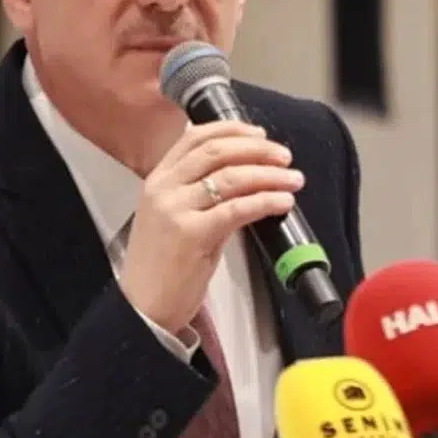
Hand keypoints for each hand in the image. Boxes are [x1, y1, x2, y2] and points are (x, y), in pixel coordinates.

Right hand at [117, 120, 304, 333]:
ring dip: (269, 175)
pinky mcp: (190, 234)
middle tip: (285, 157)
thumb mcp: (176, 218)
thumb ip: (204, 195)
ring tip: (293, 180)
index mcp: (158, 179)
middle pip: (217, 151)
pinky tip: (282, 202)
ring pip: (230, 177)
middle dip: (257, 149)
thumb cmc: (164, 265)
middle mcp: (163, 188)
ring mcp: (175, 210)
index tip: (260, 134)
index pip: (195, 137)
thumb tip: (248, 180)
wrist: (143, 308)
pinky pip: (237, 209)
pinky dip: (265, 201)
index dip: (232, 130)